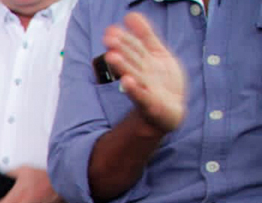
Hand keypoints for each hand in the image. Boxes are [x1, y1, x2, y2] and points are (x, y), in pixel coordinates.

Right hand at [103, 12, 185, 133]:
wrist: (171, 110)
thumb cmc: (163, 82)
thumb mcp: (158, 53)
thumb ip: (146, 35)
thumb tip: (130, 15)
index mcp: (144, 61)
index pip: (134, 47)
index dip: (124, 38)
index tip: (110, 30)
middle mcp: (142, 74)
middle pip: (131, 60)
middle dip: (120, 50)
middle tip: (108, 39)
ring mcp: (145, 89)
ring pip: (133, 75)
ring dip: (122, 66)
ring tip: (112, 56)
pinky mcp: (150, 104)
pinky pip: (141, 96)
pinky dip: (134, 90)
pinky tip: (127, 81)